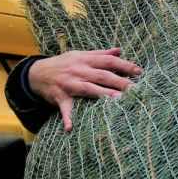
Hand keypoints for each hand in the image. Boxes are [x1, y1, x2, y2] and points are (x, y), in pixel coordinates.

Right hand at [27, 48, 141, 130]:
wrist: (37, 73)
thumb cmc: (63, 64)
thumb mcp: (80, 55)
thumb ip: (100, 54)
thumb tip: (119, 50)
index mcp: (86, 60)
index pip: (108, 61)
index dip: (124, 65)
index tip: (139, 71)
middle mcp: (79, 71)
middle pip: (102, 75)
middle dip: (120, 81)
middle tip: (135, 88)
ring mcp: (69, 84)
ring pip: (88, 89)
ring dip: (102, 94)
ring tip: (118, 100)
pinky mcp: (60, 98)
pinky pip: (65, 109)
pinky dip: (67, 118)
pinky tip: (70, 128)